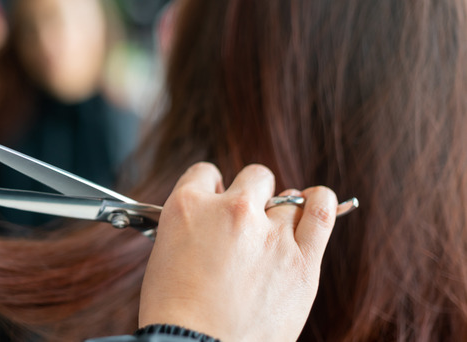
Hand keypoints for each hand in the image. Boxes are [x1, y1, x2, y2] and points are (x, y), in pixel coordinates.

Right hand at [139, 163, 337, 341]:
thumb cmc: (175, 312)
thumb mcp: (165, 253)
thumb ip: (193, 227)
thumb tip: (216, 220)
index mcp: (188, 206)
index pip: (206, 174)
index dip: (212, 190)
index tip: (216, 206)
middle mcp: (231, 210)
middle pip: (253, 179)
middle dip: (250, 197)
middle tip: (244, 227)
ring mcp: (269, 233)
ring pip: (287, 198)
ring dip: (282, 210)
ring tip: (278, 230)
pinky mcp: (301, 261)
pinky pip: (321, 212)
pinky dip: (320, 203)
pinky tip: (315, 204)